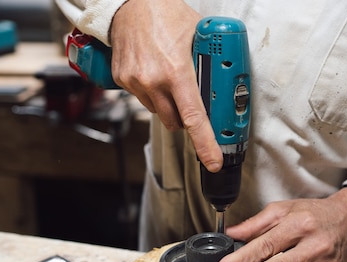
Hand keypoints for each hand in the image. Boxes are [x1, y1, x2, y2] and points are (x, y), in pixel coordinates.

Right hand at [110, 0, 221, 171]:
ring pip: (159, 113)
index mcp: (176, 72)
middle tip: (192, 104)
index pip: (194, 118)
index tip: (213, 161)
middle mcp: (153, 80)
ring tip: (171, 81)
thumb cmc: (166, 13)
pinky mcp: (122, 80)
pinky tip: (154, 74)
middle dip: (186, 119)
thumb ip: (209, 64)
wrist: (130, 2)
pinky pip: (142, 100)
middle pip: (176, 122)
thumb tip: (224, 84)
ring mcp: (135, 81)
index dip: (205, 143)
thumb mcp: (198, 36)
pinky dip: (152, 95)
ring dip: (169, 106)